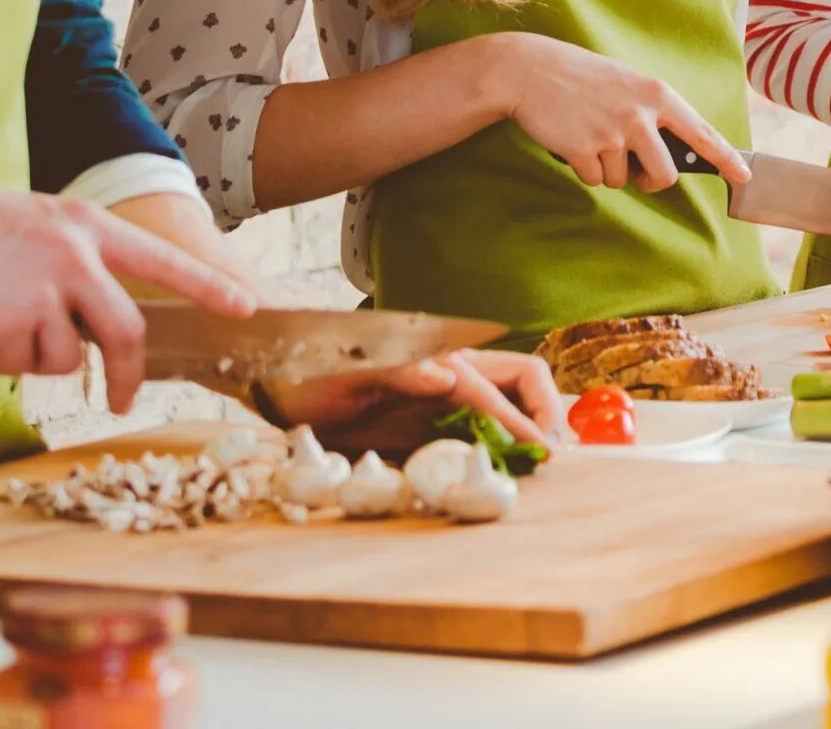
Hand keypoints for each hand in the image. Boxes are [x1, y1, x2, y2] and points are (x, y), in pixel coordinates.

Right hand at [0, 180, 257, 413]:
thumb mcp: (30, 227)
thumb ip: (71, 262)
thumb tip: (94, 321)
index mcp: (85, 224)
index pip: (162, 259)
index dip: (206, 286)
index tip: (246, 306)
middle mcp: (76, 254)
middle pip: (128, 331)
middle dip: (129, 374)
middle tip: (126, 401)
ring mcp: (46, 288)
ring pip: (64, 357)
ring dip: (30, 357)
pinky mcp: (13, 321)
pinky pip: (18, 364)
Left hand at [263, 350, 564, 457]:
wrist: (277, 379)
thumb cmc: (308, 370)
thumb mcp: (346, 370)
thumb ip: (399, 370)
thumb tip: (446, 375)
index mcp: (438, 360)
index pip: (498, 389)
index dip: (523, 421)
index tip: (544, 450)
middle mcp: (451, 375)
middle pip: (522, 381)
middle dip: (546, 411)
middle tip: (553, 453)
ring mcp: (443, 396)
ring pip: (510, 403)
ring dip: (531, 427)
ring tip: (541, 462)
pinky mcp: (429, 420)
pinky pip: (481, 429)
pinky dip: (504, 445)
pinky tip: (506, 469)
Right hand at [489, 32, 750, 193]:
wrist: (529, 70)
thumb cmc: (582, 77)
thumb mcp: (628, 83)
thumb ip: (652, 111)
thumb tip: (669, 150)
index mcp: (658, 95)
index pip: (702, 134)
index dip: (727, 159)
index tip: (745, 176)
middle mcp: (641, 115)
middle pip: (665, 175)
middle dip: (650, 181)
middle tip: (637, 172)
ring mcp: (612, 133)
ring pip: (622, 180)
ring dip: (607, 169)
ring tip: (590, 136)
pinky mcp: (583, 150)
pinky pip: (594, 179)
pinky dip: (583, 169)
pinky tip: (572, 141)